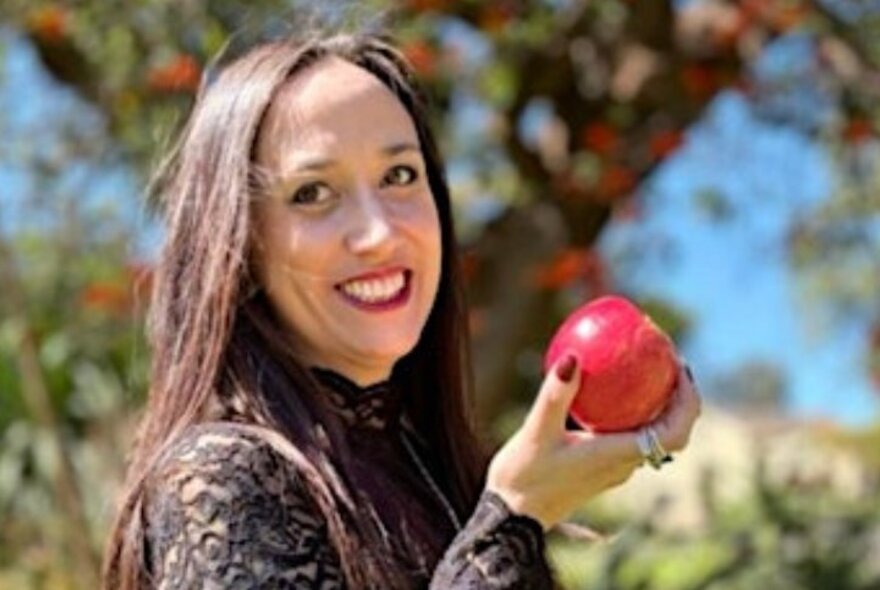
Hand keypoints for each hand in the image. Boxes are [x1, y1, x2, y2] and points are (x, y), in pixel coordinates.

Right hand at [485, 355, 700, 528]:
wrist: (512, 517)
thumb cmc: (524, 477)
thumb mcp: (537, 431)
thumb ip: (556, 394)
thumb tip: (573, 356)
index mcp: (619, 456)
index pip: (674, 432)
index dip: (687, 400)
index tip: (680, 367)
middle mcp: (623, 465)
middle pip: (670, 432)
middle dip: (678, 396)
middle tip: (668, 360)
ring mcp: (612, 469)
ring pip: (651, 436)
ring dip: (658, 406)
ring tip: (645, 371)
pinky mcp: (598, 469)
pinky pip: (626, 438)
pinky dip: (631, 414)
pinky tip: (606, 393)